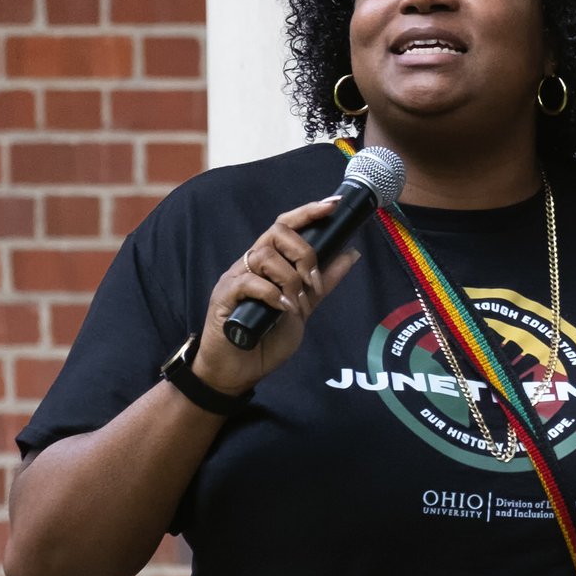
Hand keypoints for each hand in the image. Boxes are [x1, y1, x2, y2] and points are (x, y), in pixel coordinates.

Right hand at [190, 198, 360, 394]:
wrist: (239, 369)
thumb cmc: (266, 336)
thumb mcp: (304, 306)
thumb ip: (324, 281)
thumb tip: (351, 253)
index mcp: (268, 263)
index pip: (285, 226)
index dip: (308, 212)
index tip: (333, 205)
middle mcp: (249, 265)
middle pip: (276, 233)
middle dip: (303, 253)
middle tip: (312, 282)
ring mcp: (235, 279)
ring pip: (264, 256)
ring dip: (289, 280)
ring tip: (296, 304)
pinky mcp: (224, 298)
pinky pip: (248, 282)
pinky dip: (272, 294)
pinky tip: (283, 309)